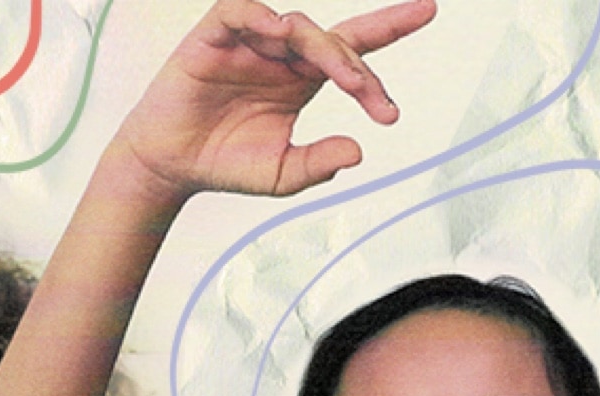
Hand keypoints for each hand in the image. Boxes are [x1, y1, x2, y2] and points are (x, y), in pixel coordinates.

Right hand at [113, 0, 436, 200]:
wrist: (171, 166)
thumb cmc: (225, 163)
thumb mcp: (282, 174)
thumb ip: (319, 163)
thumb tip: (358, 152)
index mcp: (302, 79)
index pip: (354, 45)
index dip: (391, 26)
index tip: (428, 12)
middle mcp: (281, 55)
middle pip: (332, 40)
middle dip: (357, 65)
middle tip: (369, 94)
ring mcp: (249, 43)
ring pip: (297, 26)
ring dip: (322, 47)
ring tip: (339, 75)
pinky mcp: (213, 38)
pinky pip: (240, 12)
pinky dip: (261, 17)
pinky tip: (280, 33)